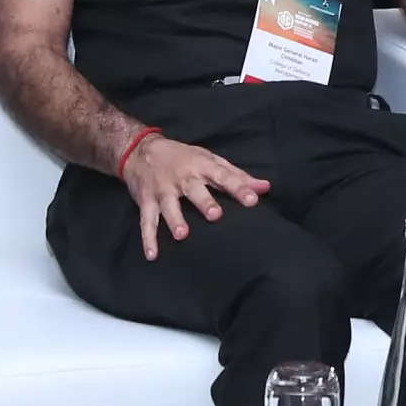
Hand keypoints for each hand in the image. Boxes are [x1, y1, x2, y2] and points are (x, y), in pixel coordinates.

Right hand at [125, 135, 271, 257]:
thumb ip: (237, 176)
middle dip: (204, 201)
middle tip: (215, 215)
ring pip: (168, 205)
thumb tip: (265, 187)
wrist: (139, 150)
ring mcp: (162, 189)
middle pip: (194, 189)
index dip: (237, 188)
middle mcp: (182, 177)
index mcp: (201, 165)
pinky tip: (152, 255)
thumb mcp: (210, 160)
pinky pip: (146, 221)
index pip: (222, 176)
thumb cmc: (183, 157)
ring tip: (182, 235)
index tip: (252, 200)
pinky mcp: (146, 201)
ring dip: (174, 219)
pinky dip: (148, 238)